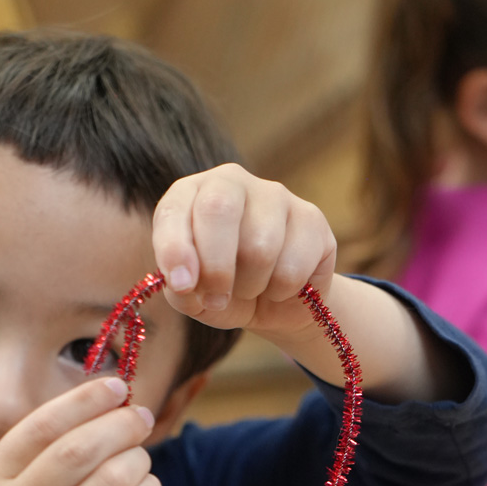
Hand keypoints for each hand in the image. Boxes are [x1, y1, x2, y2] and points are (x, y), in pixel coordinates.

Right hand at [0, 376, 159, 485]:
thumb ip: (54, 448)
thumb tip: (114, 398)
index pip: (42, 426)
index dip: (85, 400)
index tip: (117, 386)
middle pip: (80, 449)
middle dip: (120, 424)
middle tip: (141, 417)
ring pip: (113, 478)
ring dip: (137, 459)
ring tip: (138, 460)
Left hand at [152, 163, 336, 342]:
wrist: (274, 303)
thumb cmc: (221, 291)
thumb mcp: (191, 297)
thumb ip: (179, 289)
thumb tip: (184, 282)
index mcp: (190, 195)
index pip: (174, 209)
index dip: (175, 249)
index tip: (181, 285)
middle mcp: (231, 182)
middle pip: (218, 209)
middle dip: (215, 267)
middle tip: (217, 298)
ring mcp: (275, 195)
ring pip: (260, 246)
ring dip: (250, 285)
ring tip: (250, 289)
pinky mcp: (312, 218)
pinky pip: (293, 265)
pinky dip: (282, 290)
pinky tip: (280, 287)